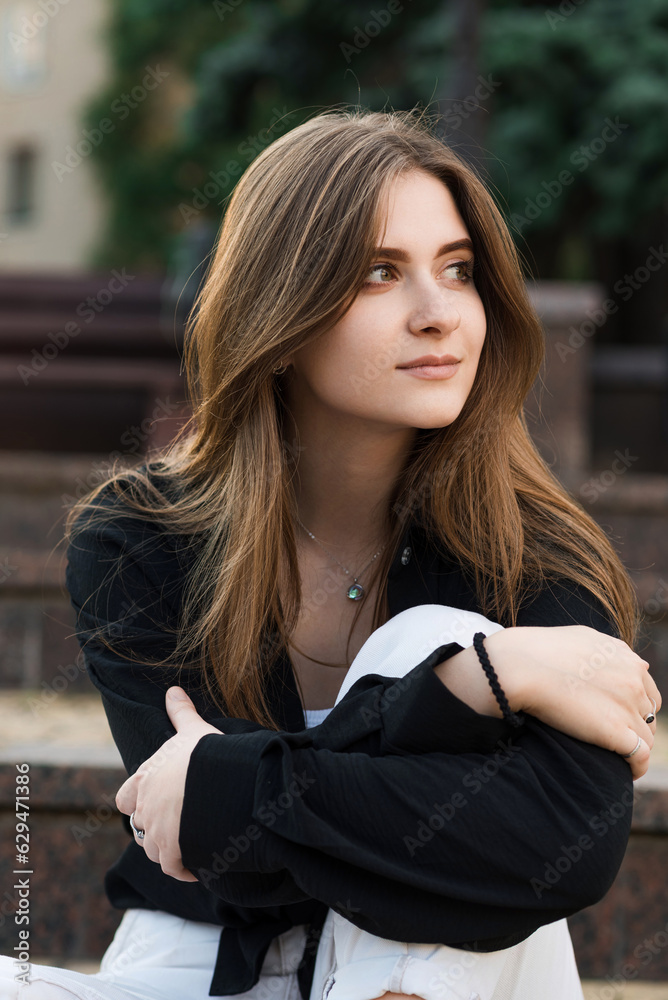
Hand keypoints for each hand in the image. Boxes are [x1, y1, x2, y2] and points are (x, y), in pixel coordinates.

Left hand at [115, 687, 222, 880]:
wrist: (220, 783)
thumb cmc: (205, 754)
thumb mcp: (193, 730)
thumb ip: (181, 712)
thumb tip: (173, 690)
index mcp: (145, 780)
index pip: (125, 798)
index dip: (137, 801)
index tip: (153, 800)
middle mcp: (145, 809)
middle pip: (141, 827)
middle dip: (157, 827)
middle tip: (180, 823)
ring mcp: (158, 834)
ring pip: (154, 850)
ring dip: (168, 850)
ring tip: (189, 845)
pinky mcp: (174, 854)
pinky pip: (174, 868)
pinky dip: (184, 869)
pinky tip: (199, 865)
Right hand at [486, 625, 660, 779]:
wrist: (520, 667)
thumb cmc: (538, 651)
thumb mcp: (581, 638)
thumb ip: (604, 650)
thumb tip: (614, 658)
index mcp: (626, 659)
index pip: (646, 690)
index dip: (635, 706)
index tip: (619, 717)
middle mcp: (633, 680)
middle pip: (648, 714)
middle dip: (636, 726)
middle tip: (615, 738)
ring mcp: (627, 706)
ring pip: (646, 737)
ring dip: (635, 747)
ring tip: (619, 759)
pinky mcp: (616, 732)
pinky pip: (640, 756)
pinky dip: (637, 767)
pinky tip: (626, 772)